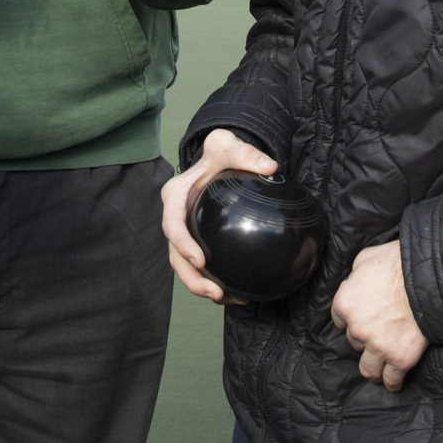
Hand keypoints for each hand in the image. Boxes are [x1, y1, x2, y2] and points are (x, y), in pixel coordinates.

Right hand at [160, 126, 278, 302]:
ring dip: (200, 286)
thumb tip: (270, 167)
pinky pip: (201, 266)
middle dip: (190, 278)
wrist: (219, 160)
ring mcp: (185, 232)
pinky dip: (213, 280)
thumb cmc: (220, 152)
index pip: (172, 224)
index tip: (201, 260)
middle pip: (175, 254)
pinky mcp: (197, 241)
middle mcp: (175, 217)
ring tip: (224, 298)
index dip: (182, 244)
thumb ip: (245, 152)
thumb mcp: (227, 144)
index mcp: (175, 195)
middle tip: (214, 292)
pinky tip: (236, 292)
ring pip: (185, 266)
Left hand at [331, 240, 427, 389]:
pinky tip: (394, 382)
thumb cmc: (397, 263)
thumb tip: (356, 283)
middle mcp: (357, 329)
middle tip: (378, 333)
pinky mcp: (401, 358)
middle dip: (365, 338)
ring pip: (368, 369)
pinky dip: (393, 382)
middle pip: (354, 342)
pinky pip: (392, 379)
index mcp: (344, 304)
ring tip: (379, 369)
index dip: (351, 318)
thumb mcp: (366, 259)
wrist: (428, 278)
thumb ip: (355, 277)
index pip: (338, 320)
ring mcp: (378, 346)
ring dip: (374, 367)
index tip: (361, 318)